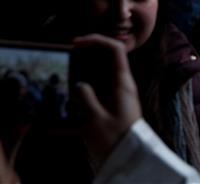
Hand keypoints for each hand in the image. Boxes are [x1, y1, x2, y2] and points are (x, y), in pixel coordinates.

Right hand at [72, 35, 141, 164]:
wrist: (131, 160)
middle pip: (109, 58)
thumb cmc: (116, 140)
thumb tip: (79, 85)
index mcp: (124, 82)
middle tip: (70, 55)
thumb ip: (86, 98)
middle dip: (90, 52)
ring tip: (68, 71)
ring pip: (105, 72)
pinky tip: (75, 92)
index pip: (115, 49)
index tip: (77, 43)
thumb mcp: (95, 119)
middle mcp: (125, 85)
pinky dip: (90, 84)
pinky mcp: (117, 105)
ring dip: (88, 69)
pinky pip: (103, 87)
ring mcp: (122, 94)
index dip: (97, 40)